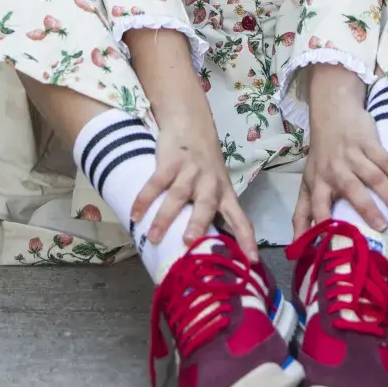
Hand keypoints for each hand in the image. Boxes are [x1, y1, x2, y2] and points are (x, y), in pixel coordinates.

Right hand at [124, 25, 257, 260]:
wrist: (191, 123)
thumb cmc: (204, 164)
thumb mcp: (215, 185)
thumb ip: (211, 211)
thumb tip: (205, 249)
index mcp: (224, 193)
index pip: (240, 218)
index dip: (246, 240)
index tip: (251, 263)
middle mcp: (210, 182)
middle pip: (207, 204)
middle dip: (199, 223)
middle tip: (189, 241)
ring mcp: (190, 171)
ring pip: (178, 195)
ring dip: (165, 217)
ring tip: (154, 237)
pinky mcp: (170, 161)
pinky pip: (156, 182)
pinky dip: (144, 199)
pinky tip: (135, 215)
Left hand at [292, 63, 387, 238]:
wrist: (332, 113)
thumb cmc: (321, 155)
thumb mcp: (308, 182)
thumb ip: (303, 213)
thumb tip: (296, 246)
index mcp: (318, 182)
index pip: (317, 206)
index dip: (323, 223)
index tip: (335, 243)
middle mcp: (334, 169)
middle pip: (351, 190)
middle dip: (366, 209)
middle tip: (382, 228)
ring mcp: (352, 154)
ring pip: (374, 177)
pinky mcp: (368, 142)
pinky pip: (386, 161)